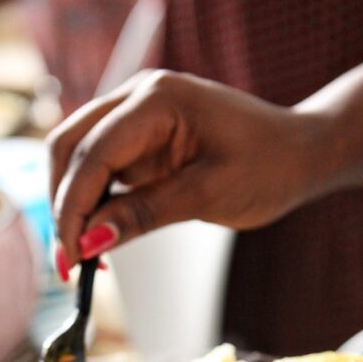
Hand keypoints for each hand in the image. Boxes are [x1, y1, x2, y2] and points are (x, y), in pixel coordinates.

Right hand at [48, 69, 326, 266]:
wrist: (301, 151)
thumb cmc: (269, 166)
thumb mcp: (209, 195)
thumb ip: (144, 214)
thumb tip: (89, 243)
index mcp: (158, 99)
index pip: (93, 153)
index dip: (73, 208)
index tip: (70, 258)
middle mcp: (137, 97)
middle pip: (68, 147)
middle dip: (61, 206)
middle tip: (68, 264)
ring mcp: (134, 115)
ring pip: (75, 157)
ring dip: (70, 206)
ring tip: (82, 260)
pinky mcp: (138, 140)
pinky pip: (98, 169)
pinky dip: (91, 205)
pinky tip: (100, 242)